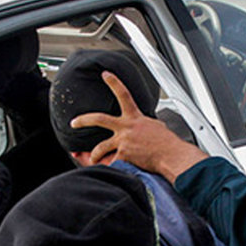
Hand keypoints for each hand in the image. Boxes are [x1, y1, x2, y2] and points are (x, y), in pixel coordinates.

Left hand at [70, 70, 208, 182]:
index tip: (106, 74)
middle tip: (74, 123)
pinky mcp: (124, 155)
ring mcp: (123, 141)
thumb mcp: (155, 126)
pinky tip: (114, 171)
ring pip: (100, 148)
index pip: (123, 94)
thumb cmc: (166, 143)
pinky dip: (112, 168)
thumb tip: (143, 125)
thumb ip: (143, 123)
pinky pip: (112, 163)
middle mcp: (126, 128)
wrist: (171, 155)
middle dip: (83, 120)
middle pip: (99, 119)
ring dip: (93, 155)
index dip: (114, 82)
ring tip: (92, 158)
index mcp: (135, 118)